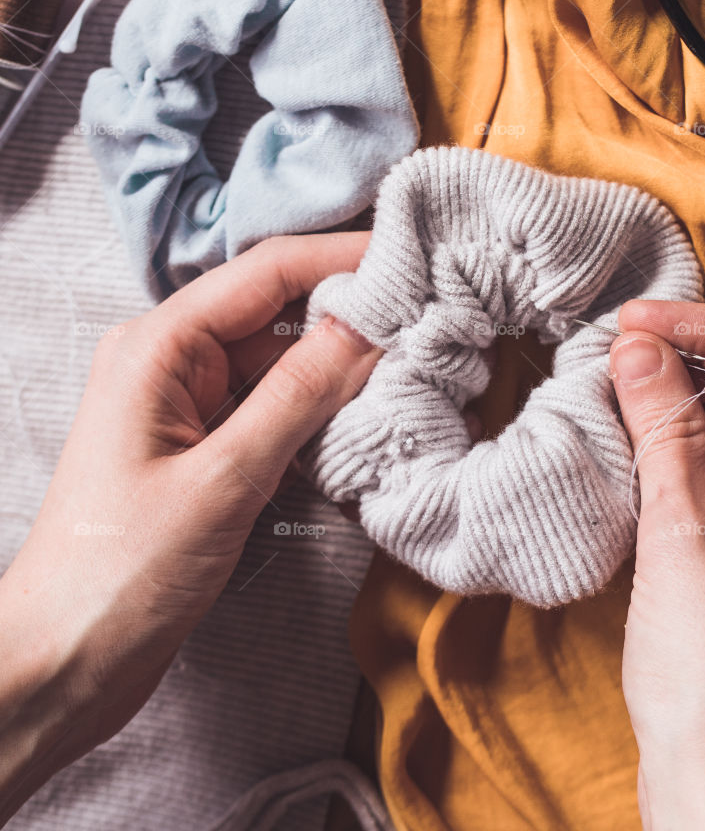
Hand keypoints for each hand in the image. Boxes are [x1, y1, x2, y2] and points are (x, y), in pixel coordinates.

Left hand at [0, 233, 377, 822]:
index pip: (266, 272)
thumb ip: (299, 395)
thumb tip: (368, 326)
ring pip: (278, 358)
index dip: (342, 256)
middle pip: (275, 309)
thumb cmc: (123, 571)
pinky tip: (366, 411)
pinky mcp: (201, 443)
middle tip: (429, 311)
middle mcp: (171, 358)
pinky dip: (316, 405)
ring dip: (338, 361)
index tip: (413, 252)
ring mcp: (186, 401)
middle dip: (349, 308)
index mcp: (159, 345)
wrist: (63, 662)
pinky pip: (269, 403)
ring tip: (414, 360)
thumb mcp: (224, 478)